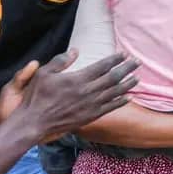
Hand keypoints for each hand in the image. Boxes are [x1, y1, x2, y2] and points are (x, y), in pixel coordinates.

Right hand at [2, 50, 138, 139]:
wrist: (35, 122)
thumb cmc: (37, 96)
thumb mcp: (44, 73)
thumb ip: (61, 61)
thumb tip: (76, 50)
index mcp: (78, 78)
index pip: (102, 66)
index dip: (115, 59)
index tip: (124, 54)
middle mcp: (88, 91)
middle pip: (113, 77)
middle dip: (127, 68)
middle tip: (137, 62)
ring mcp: (91, 104)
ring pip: (115, 92)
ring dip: (128, 84)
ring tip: (137, 78)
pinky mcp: (91, 116)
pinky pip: (110, 107)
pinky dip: (121, 101)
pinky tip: (129, 97)